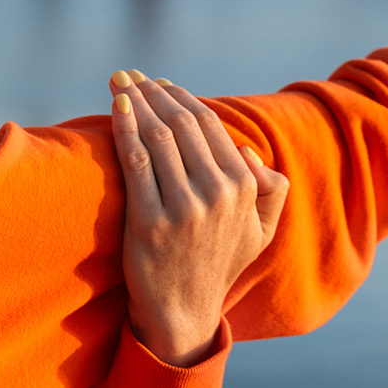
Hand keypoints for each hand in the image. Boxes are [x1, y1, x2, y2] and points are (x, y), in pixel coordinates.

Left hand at [109, 70, 288, 366]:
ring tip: (118, 83)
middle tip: (130, 75)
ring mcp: (183, 208)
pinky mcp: (149, 222)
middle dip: (153, 92)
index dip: (180, 97)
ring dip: (136, 102)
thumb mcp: (261, 232)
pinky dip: (125, 128)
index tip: (158, 83)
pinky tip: (116, 109)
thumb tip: (247, 152)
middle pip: (181, 125)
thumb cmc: (218, 265)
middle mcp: (218, 194)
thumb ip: (271, 190)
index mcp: (244, 189)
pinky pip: (136, 162)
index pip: (210, 126)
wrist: (182, 312)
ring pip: (159, 137)